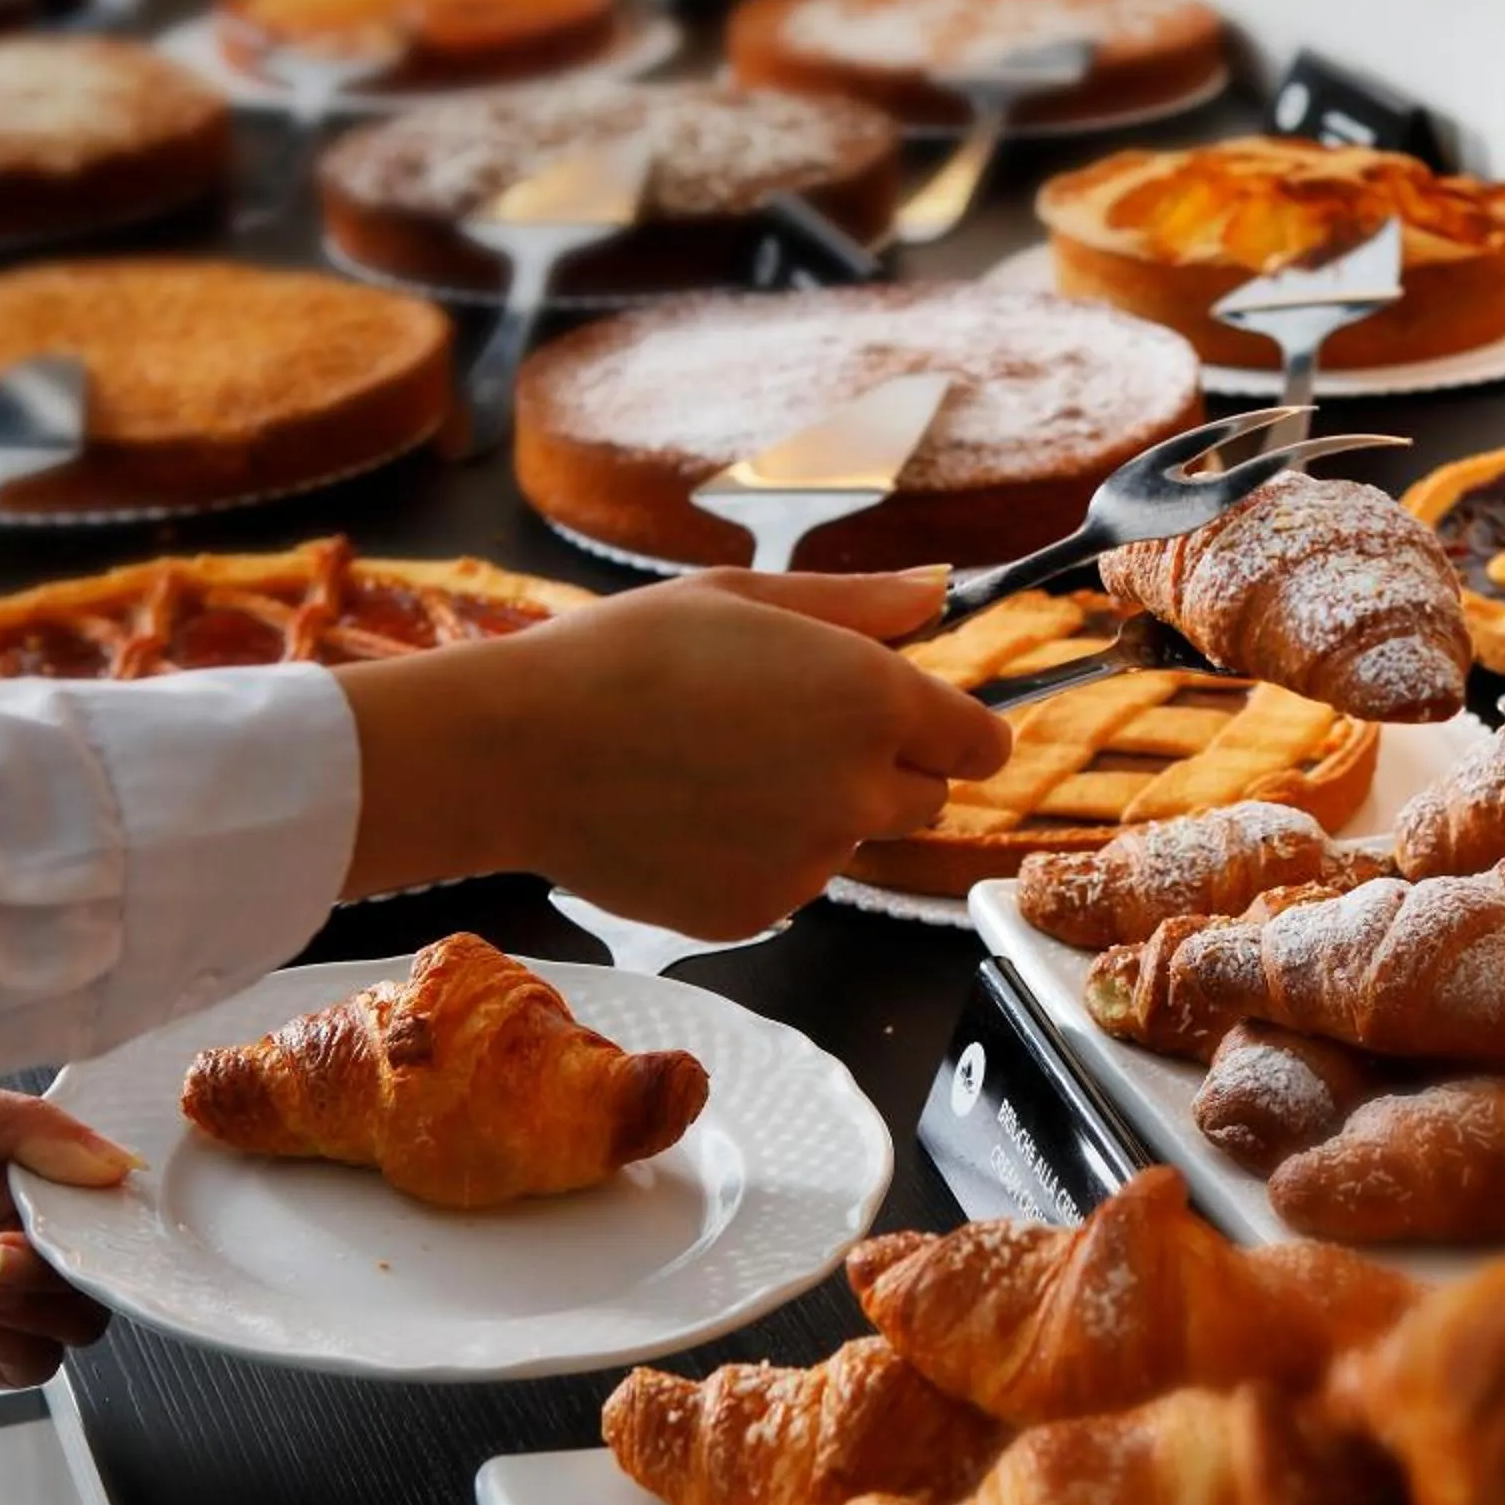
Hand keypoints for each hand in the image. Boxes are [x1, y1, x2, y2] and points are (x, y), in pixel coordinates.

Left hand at [0, 1084, 130, 1390]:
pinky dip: (18, 1339)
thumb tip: (115, 1161)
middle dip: (75, 1260)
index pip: (99, 1199)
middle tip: (10, 1242)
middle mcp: (8, 1236)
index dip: (109, 1207)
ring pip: (77, 1320)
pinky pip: (29, 1364)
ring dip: (48, 1302)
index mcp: (11, 1174)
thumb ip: (23, 1128)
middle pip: (100, 1266)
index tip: (97, 1204)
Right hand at [336, 566, 1011, 938]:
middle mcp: (859, 790)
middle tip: (788, 734)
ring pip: (851, 843)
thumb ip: (861, 603)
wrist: (520, 749)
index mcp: (874, 700)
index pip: (983, 745)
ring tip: (716, 769)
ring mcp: (811, 862)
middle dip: (882, 771)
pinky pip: (788, 884)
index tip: (918, 722)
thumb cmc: (628, 653)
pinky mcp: (759, 913)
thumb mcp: (748, 597)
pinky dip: (757, 859)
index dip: (955, 730)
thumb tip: (940, 591)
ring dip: (814, 814)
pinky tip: (688, 816)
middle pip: (926, 799)